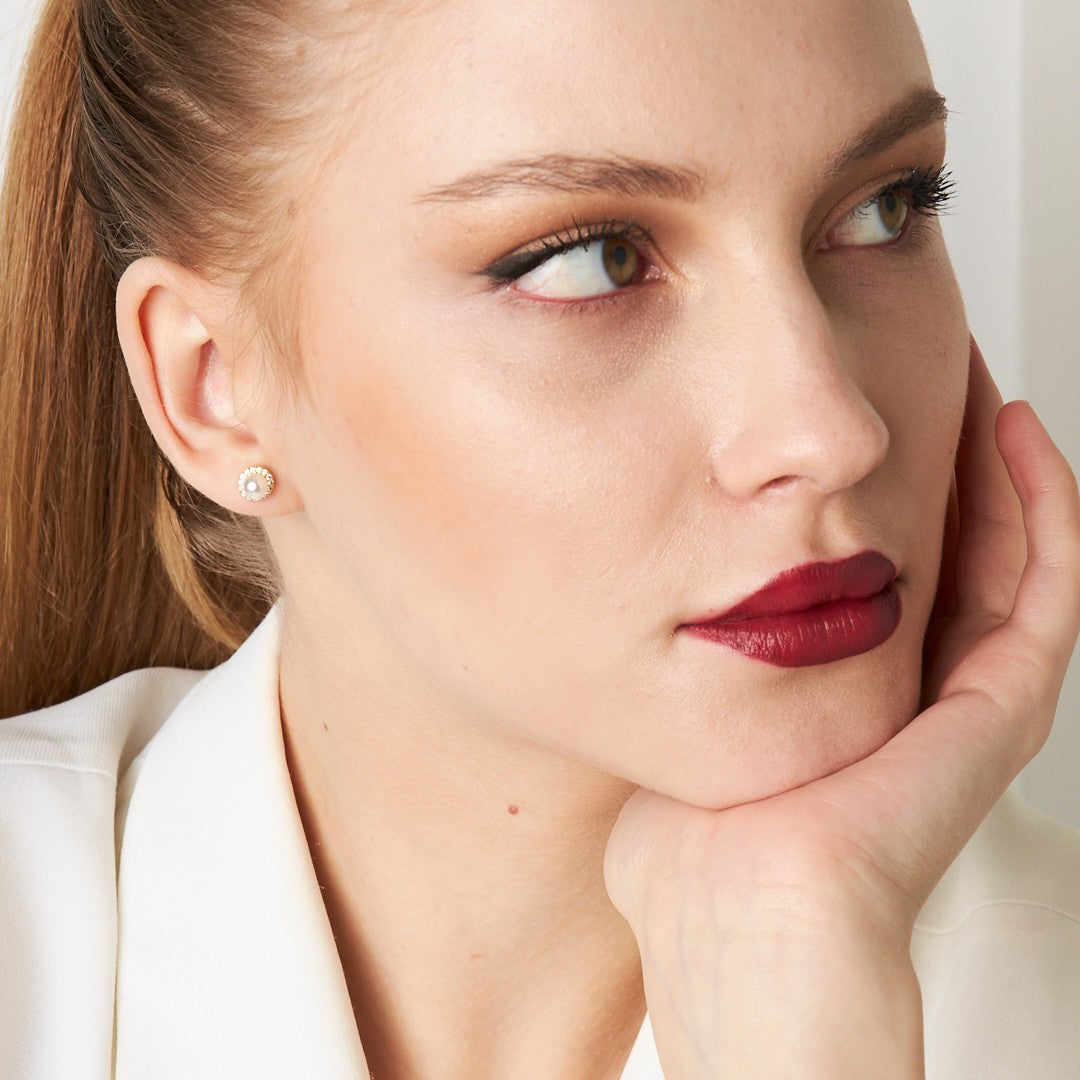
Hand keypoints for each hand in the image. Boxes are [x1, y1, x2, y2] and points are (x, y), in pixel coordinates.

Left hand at [604, 340, 1079, 1077]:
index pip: (886, 571)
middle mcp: (917, 693)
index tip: (857, 415)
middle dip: (941, 455)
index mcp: (849, 697)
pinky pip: (1044, 581)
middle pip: (950, 547)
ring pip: (1006, 549)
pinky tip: (1012, 428)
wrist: (738, 914)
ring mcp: (968, 699)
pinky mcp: (1001, 705)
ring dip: (992, 460)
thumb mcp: (674, 733)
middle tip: (924, 367)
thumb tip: (625, 633)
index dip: (883, 490)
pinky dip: (1042, 502)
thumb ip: (667, 680)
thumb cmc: (694, 853)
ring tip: (969, 373)